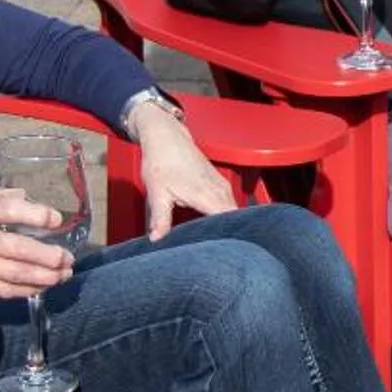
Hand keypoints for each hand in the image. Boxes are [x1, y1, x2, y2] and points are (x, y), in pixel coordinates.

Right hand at [0, 192, 71, 296]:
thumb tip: (25, 195)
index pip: (6, 209)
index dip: (34, 213)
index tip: (54, 218)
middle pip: (17, 249)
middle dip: (49, 257)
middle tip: (68, 257)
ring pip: (14, 275)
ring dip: (44, 277)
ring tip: (63, 275)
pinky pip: (3, 290)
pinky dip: (26, 290)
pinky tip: (41, 287)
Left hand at [130, 98, 236, 239]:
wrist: (166, 137)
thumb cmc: (161, 162)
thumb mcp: (157, 192)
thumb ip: (160, 218)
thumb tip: (156, 239)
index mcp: (207, 195)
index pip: (229, 222)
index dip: (229, 237)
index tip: (224, 251)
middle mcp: (219, 191)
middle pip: (235, 219)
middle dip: (230, 235)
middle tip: (221, 253)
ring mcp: (221, 186)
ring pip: (234, 212)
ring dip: (228, 226)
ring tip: (219, 242)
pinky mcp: (219, 184)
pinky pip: (230, 204)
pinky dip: (226, 216)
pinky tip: (215, 226)